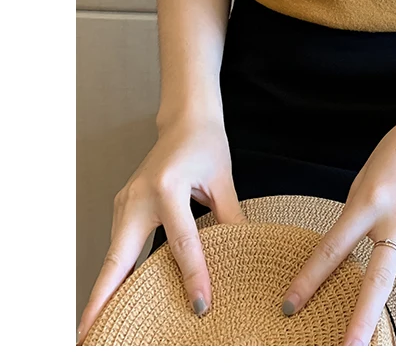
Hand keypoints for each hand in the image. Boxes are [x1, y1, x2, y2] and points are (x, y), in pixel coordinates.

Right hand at [76, 116, 246, 344]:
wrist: (185, 119)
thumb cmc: (205, 143)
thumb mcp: (223, 180)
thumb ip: (231, 219)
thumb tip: (243, 255)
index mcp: (167, 187)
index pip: (181, 242)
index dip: (193, 276)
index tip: (199, 305)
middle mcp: (138, 196)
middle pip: (119, 258)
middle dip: (103, 299)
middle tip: (91, 336)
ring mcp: (124, 202)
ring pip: (113, 257)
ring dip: (104, 292)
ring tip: (97, 330)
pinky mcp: (123, 207)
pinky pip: (118, 247)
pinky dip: (114, 275)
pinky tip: (113, 299)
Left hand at [280, 93, 395, 346]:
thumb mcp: (364, 178)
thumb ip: (354, 217)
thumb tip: (342, 255)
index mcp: (370, 201)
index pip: (333, 248)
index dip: (309, 280)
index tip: (290, 306)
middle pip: (378, 279)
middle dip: (362, 320)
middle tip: (348, 352)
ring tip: (394, 357)